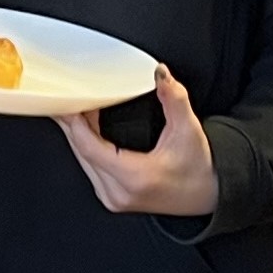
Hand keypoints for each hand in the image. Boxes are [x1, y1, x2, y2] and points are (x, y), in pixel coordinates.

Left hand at [61, 66, 219, 217]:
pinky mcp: (112, 198)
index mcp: (134, 177)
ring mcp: (112, 198)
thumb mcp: (188, 130)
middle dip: (71, 121)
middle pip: (80, 151)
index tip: (69, 99)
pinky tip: (84, 126)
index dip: (74, 121)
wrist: (208, 195)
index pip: (89, 146)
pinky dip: (84, 144)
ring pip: (82, 160)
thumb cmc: (199, 169)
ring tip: (74, 106)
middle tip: (64, 95)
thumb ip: (173, 98)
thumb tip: (160, 74)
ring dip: (76, 132)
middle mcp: (118, 192)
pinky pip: (89, 167)